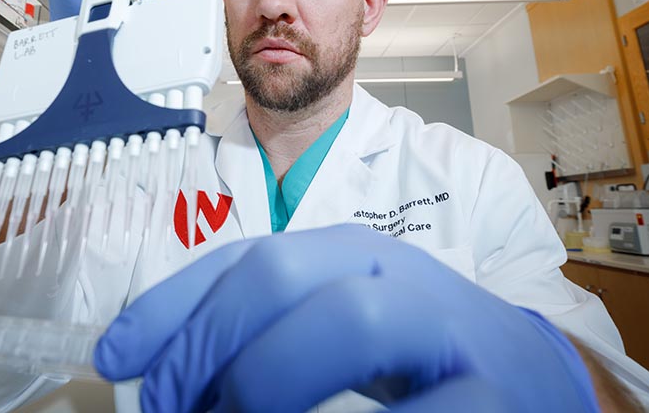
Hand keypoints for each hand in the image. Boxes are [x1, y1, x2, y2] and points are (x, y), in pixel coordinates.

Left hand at [94, 224, 598, 412]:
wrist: (534, 372)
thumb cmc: (413, 353)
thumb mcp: (332, 322)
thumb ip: (263, 338)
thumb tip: (171, 380)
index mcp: (342, 252)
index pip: (239, 261)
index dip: (168, 308)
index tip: (114, 358)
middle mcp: (388, 272)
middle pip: (275, 278)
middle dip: (204, 348)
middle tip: (170, 409)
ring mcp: (444, 325)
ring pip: (344, 322)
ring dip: (266, 381)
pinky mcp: (493, 390)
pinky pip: (419, 409)